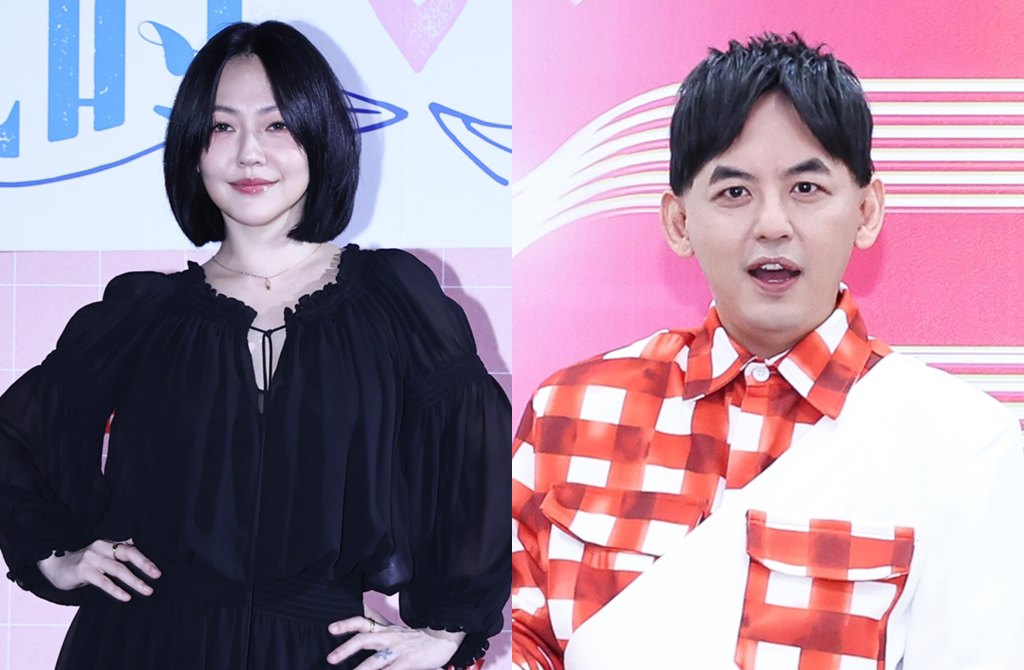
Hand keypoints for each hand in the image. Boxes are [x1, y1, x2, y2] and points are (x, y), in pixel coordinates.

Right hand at [37, 538, 160, 601]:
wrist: (55, 566)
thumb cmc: (85, 565)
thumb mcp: (103, 558)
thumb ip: (119, 559)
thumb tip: (145, 567)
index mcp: (110, 543)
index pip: (132, 547)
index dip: (146, 557)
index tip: (159, 569)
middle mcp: (102, 547)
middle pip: (128, 553)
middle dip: (145, 564)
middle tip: (157, 575)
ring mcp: (92, 557)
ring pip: (117, 569)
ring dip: (134, 580)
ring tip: (147, 590)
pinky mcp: (82, 570)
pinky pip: (103, 581)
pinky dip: (116, 589)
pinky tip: (126, 596)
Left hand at [327, 606, 465, 668]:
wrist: (445, 636)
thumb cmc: (419, 637)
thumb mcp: (396, 629)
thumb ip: (379, 627)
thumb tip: (362, 617)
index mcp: (385, 630)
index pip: (363, 622)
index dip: (346, 624)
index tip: (330, 629)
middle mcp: (389, 638)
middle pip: (363, 640)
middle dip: (345, 649)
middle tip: (330, 658)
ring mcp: (398, 652)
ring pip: (374, 662)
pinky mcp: (407, 663)